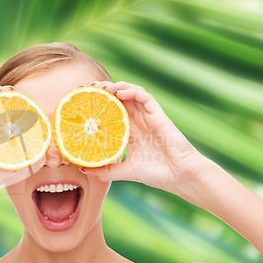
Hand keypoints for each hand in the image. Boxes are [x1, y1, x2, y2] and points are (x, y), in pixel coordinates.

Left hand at [81, 81, 206, 192]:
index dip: (98, 105)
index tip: (83, 101)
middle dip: (104, 90)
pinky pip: (144, 96)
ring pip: (131, 93)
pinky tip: (119, 93)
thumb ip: (106, 170)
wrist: (179, 176)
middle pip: (119, 99)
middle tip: (88, 88)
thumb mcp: (125, 171)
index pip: (112, 112)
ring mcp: (148, 116)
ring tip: (102, 87)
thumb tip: (83, 169)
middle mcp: (138, 121)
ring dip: (116, 86)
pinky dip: (132, 91)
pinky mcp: (158, 114)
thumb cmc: (156, 173)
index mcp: (130, 132)